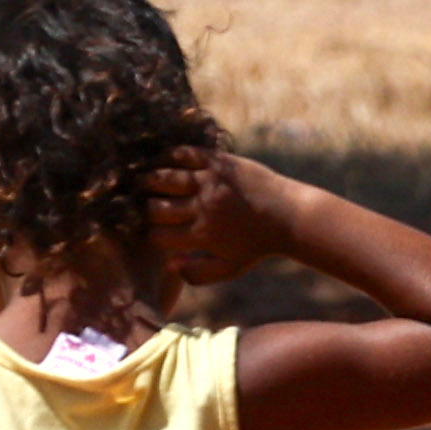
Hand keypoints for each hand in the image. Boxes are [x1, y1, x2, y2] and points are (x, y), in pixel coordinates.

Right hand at [147, 148, 283, 287]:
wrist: (291, 216)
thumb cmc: (257, 245)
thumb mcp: (230, 268)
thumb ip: (198, 274)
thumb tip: (168, 263)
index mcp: (203, 235)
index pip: (157, 236)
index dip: (147, 235)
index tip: (147, 230)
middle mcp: (204, 208)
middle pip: (155, 208)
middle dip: (143, 208)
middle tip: (139, 205)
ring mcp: (211, 183)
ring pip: (164, 179)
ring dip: (148, 181)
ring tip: (142, 183)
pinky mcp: (221, 163)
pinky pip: (186, 154)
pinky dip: (169, 156)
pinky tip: (164, 161)